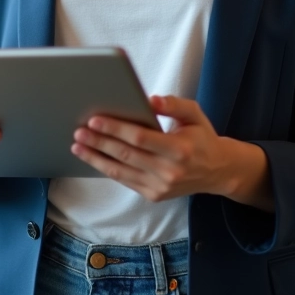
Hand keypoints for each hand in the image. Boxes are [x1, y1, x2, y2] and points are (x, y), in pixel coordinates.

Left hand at [71, 95, 272, 209]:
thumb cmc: (201, 138)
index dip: (115, 129)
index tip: (95, 119)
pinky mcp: (154, 195)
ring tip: (77, 145)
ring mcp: (160, 187)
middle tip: (79, 131)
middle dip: (99, 142)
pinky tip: (93, 157)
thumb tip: (150, 99)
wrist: (217, 172)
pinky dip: (106, 168)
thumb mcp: (194, 114)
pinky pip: (125, 181)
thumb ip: (174, 104)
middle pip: (126, 155)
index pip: (140, 138)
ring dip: (95, 158)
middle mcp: (169, 171)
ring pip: (120, 172)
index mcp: (179, 149)